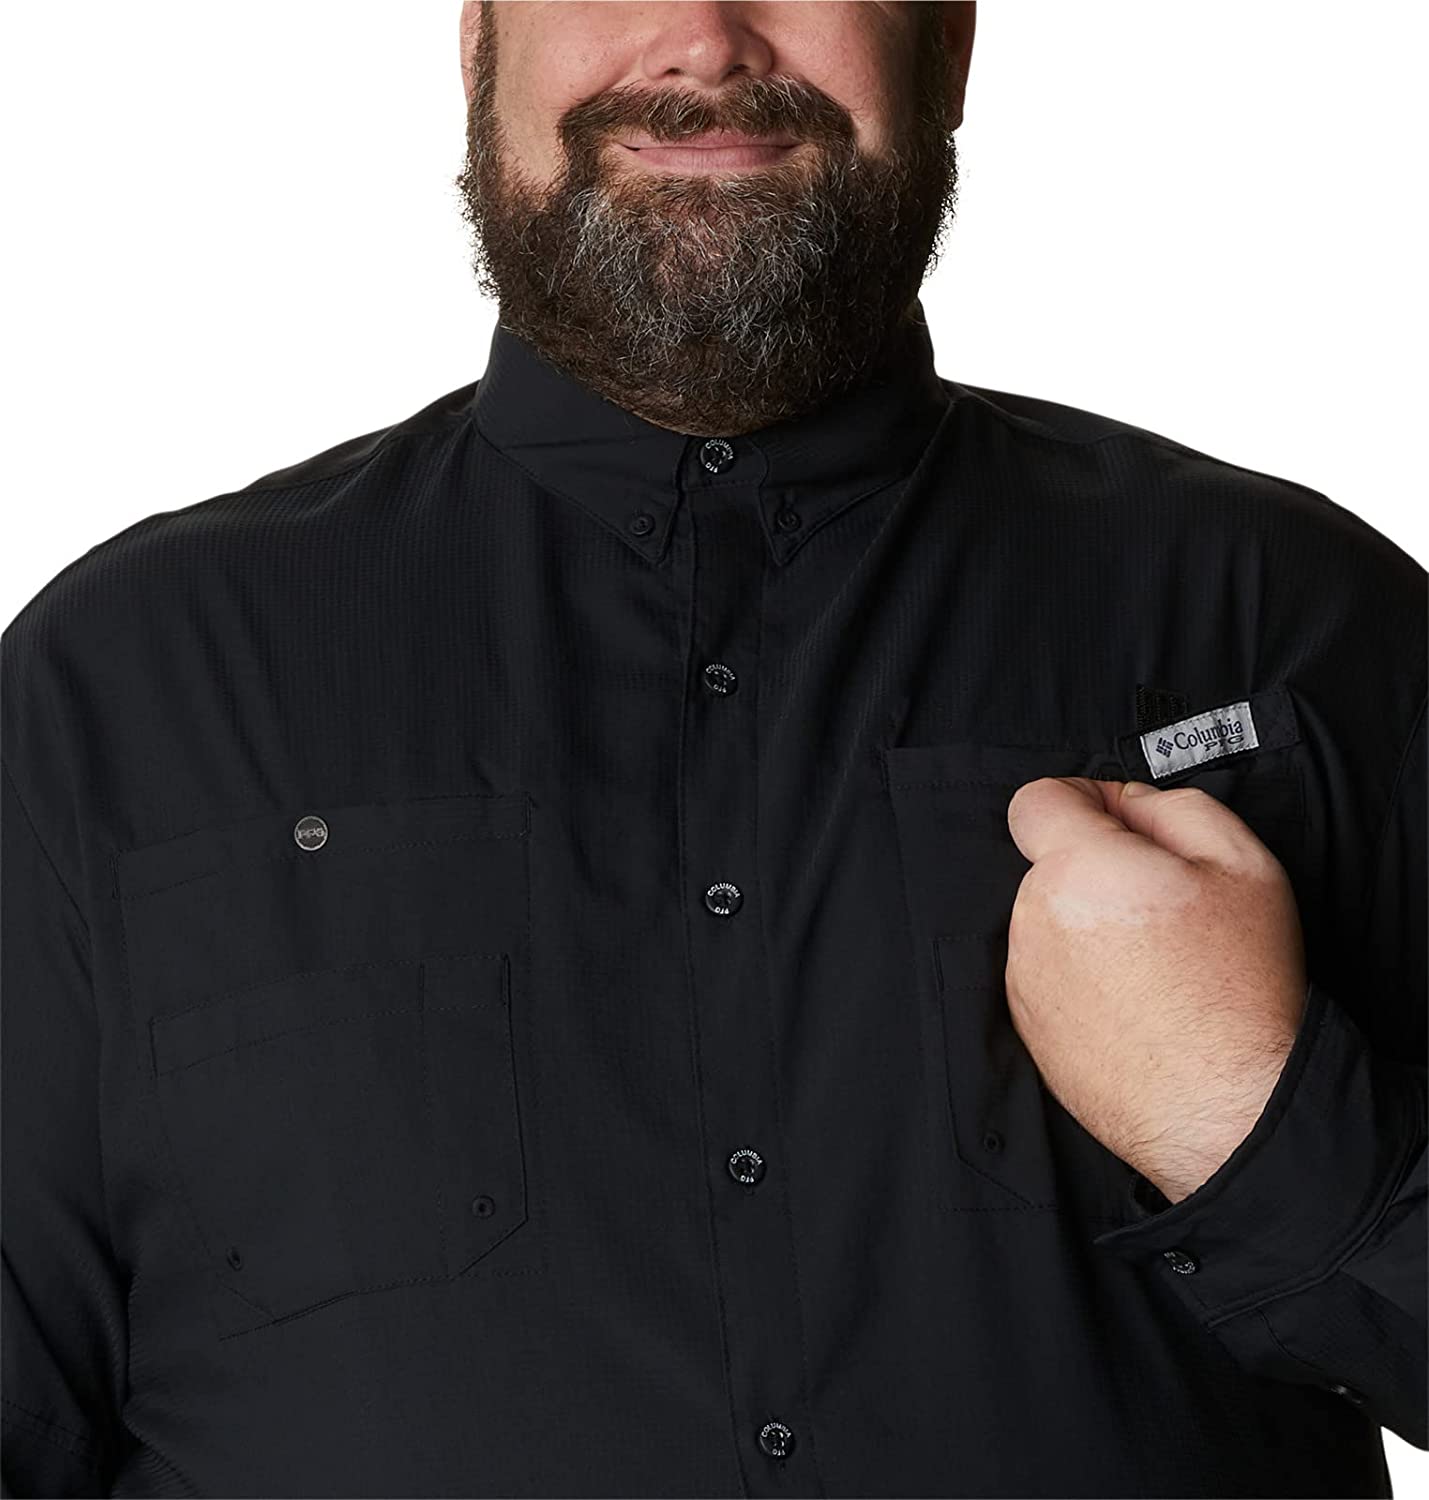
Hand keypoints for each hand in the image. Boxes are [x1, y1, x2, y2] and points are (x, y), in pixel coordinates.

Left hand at [1003, 775, 1306, 1203]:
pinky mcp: (1026, 1025)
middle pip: (1049, 865)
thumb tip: (1120, 800)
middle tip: (1164, 909)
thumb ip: (1169, 806)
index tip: (1117, 822)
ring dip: (1087, 924)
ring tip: (1155, 965)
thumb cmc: (1242, 982)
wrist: (1228, 1104)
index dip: (1077, 800)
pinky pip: (1046, 972)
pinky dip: (1080, 974)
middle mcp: (1035, 919)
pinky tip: (1134, 1003)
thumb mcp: (1241, 863)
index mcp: (1081, 869)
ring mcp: (1023, 977)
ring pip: (1047, 920)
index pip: (1034, 802)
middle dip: (1095, 870)